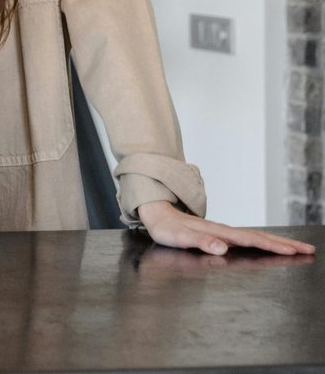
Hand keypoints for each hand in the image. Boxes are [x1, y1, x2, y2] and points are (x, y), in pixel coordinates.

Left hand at [136, 201, 315, 255]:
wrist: (158, 215)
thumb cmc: (168, 229)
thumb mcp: (180, 238)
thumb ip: (201, 242)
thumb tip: (222, 248)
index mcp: (219, 233)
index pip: (251, 240)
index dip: (272, 246)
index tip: (293, 251)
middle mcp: (225, 231)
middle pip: (260, 237)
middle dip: (285, 244)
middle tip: (309, 249)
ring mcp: (224, 233)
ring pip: (256, 237)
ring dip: (277, 242)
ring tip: (297, 248)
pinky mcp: (221, 235)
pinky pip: (248, 238)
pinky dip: (263, 241)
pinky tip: (270, 245)